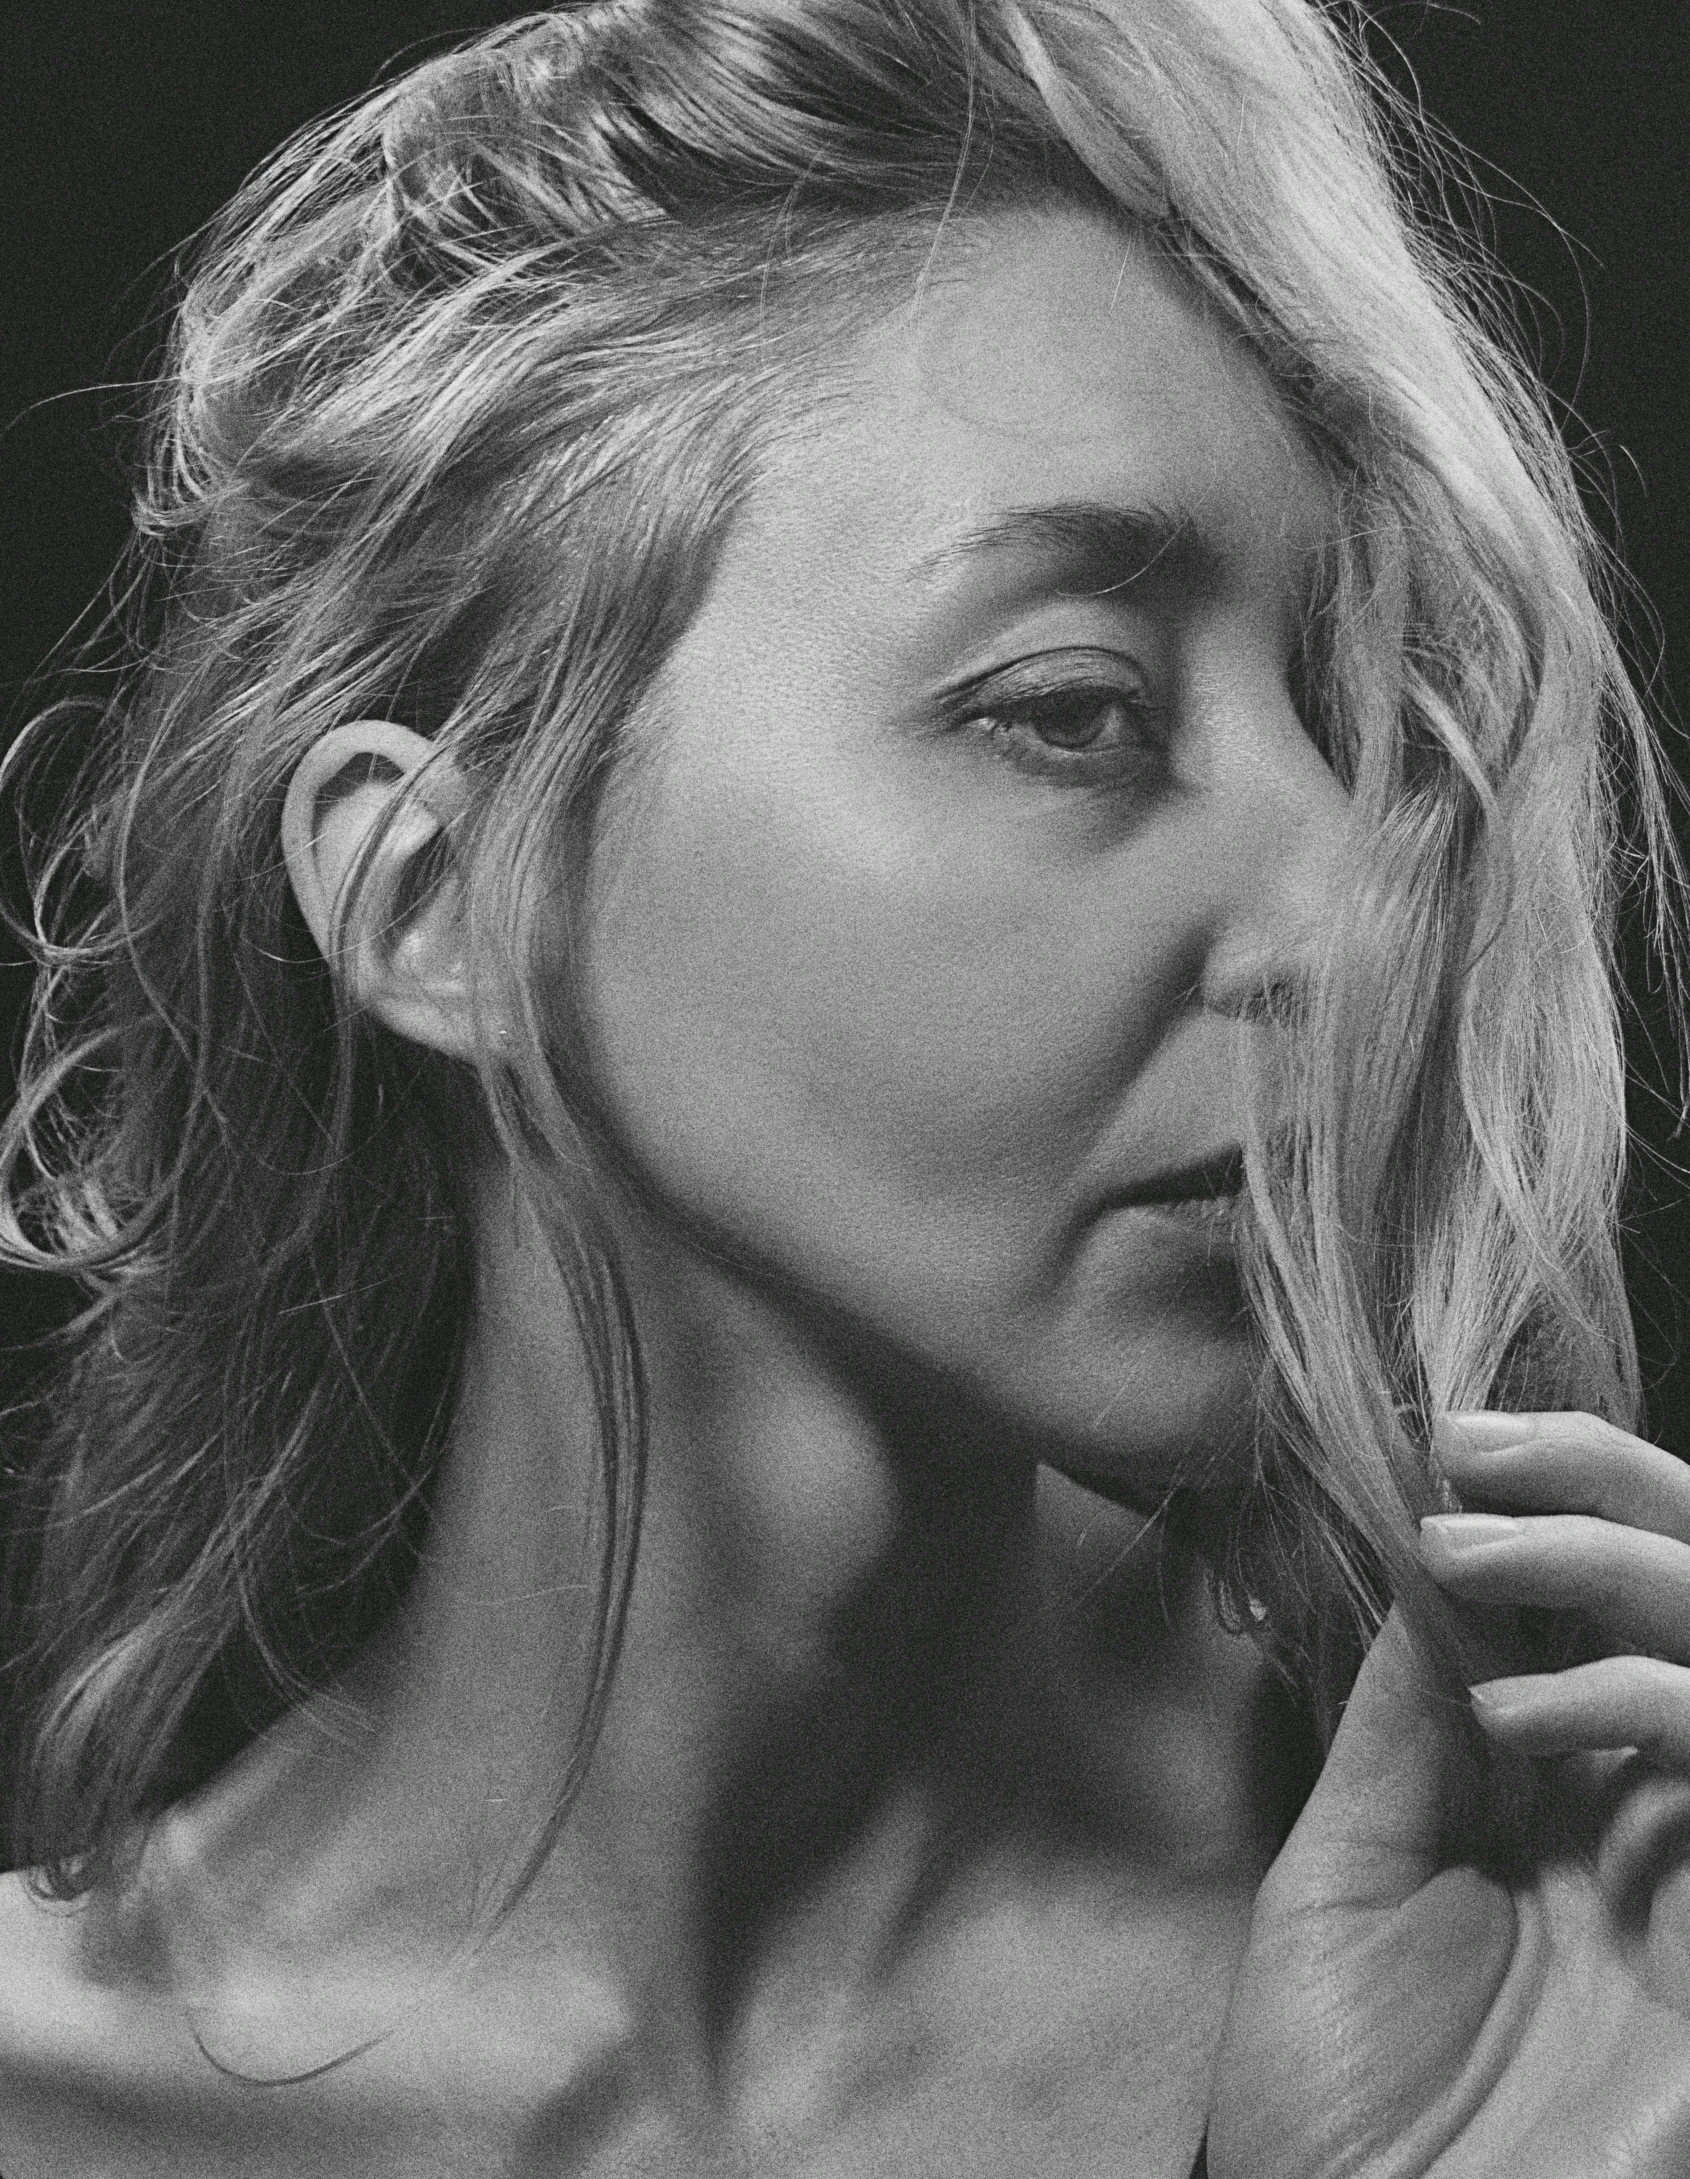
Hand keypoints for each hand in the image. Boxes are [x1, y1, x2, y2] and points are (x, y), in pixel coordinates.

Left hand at [1207, 1410, 1689, 2178]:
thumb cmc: (1344, 2100)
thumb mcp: (1351, 1873)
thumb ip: (1407, 1723)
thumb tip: (1430, 1558)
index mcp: (1561, 1809)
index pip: (1592, 1620)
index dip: (1542, 1516)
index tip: (1448, 1439)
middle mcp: (1652, 1828)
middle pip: (1684, 1606)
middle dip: (1599, 1497)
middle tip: (1474, 1441)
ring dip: (1608, 1569)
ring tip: (1462, 1549)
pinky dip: (1640, 1704)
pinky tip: (1515, 1719)